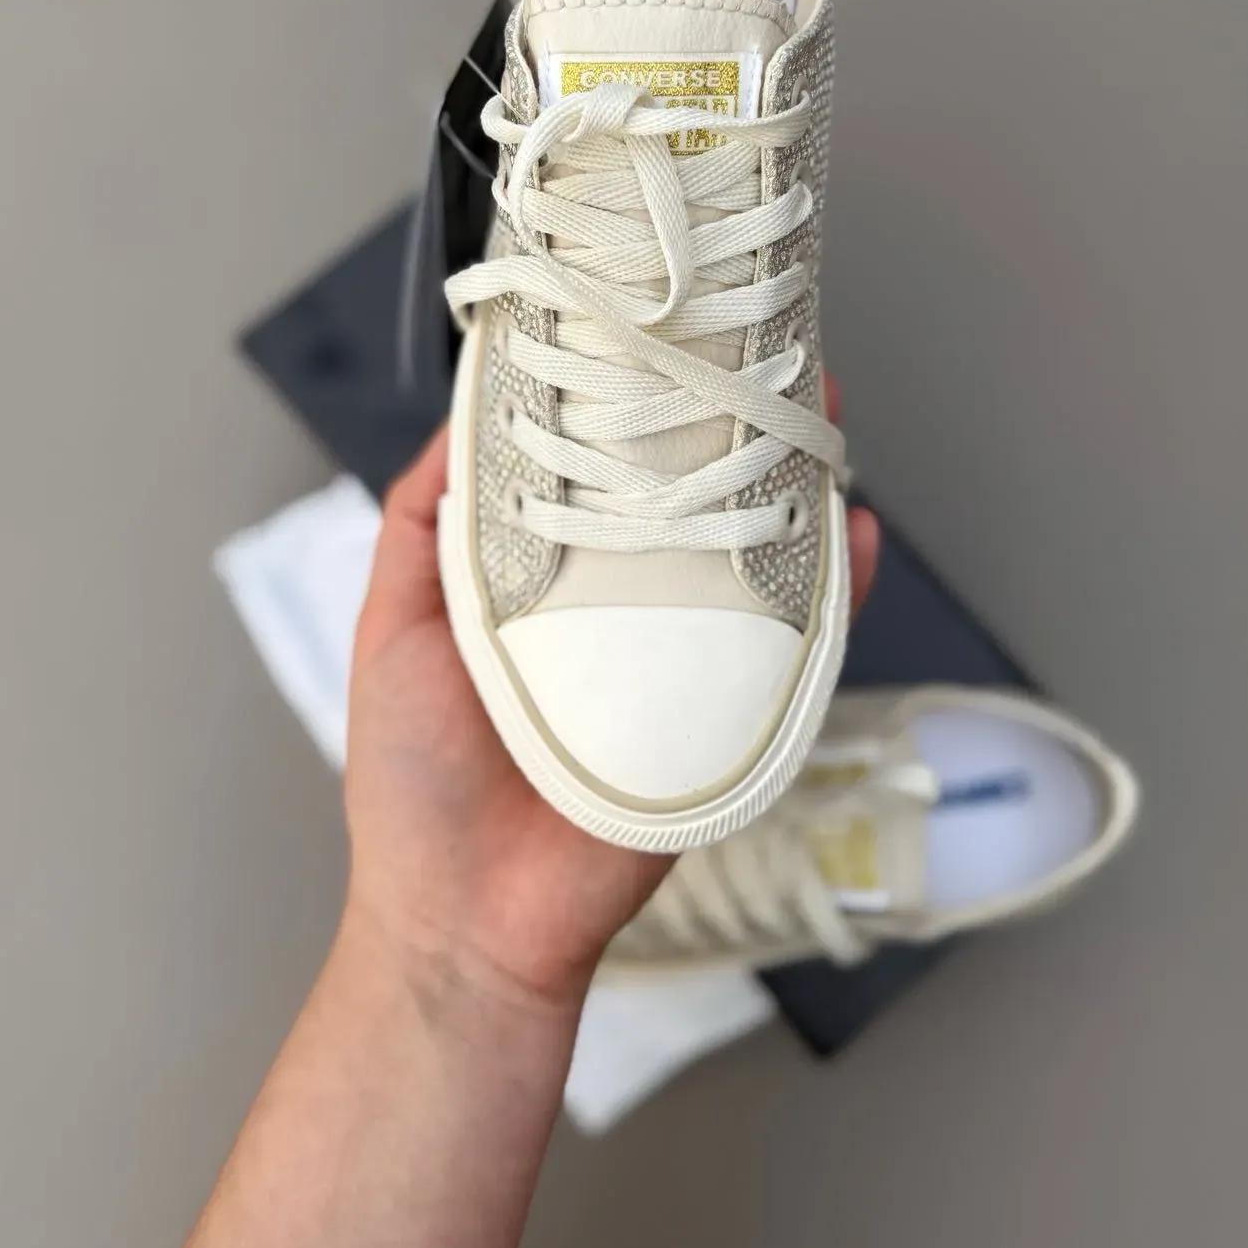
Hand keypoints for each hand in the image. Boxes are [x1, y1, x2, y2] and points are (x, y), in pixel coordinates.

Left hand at [344, 407, 878, 1014]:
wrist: (467, 916)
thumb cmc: (417, 778)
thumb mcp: (396, 623)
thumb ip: (423, 525)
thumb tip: (463, 413)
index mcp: (546, 577)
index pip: (602, 470)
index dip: (632, 401)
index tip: (656, 332)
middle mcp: (619, 606)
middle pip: (690, 498)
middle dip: (729, 424)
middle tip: (762, 352)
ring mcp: (678, 660)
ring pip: (752, 557)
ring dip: (794, 482)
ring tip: (819, 412)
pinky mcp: (723, 717)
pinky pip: (795, 649)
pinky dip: (836, 592)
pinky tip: (852, 533)